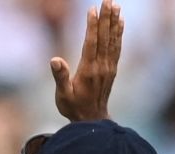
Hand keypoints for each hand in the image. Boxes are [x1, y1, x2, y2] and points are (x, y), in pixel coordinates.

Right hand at [51, 0, 122, 121]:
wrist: (92, 120)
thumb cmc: (73, 107)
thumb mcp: (62, 95)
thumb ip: (60, 77)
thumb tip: (55, 59)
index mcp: (88, 70)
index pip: (91, 43)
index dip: (92, 25)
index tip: (92, 9)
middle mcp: (101, 66)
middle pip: (105, 37)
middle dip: (106, 17)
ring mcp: (109, 67)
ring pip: (113, 40)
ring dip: (114, 21)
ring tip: (116, 5)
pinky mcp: (112, 68)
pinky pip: (117, 47)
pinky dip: (119, 33)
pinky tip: (120, 22)